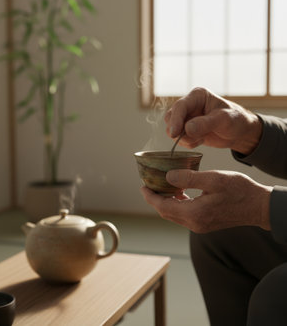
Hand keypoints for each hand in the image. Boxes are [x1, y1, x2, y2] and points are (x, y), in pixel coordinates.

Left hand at [141, 169, 271, 232]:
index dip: (150, 196)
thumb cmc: (239, 190)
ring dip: (166, 201)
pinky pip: (185, 214)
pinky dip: (177, 203)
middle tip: (149, 184)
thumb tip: (168, 177)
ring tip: (161, 185)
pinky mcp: (206, 223)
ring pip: (175, 214)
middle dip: (155, 199)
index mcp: (194, 213)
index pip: (163, 206)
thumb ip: (188, 178)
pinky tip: (179, 191)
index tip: (142, 186)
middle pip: (166, 212)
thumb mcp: (213, 179)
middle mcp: (195, 223)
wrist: (259, 206)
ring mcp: (201, 225)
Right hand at [165, 87, 262, 154]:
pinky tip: (201, 140)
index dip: (175, 120)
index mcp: (198, 96)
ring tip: (202, 138)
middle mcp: (189, 105)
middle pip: (171, 117)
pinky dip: (188, 143)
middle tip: (195, 138)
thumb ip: (206, 124)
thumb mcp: (224, 120)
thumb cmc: (236, 120)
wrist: (240, 132)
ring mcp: (186, 117)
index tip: (175, 133)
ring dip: (184, 138)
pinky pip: (178, 138)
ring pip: (171, 128)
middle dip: (179, 130)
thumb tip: (187, 129)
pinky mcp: (186, 128)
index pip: (180, 106)